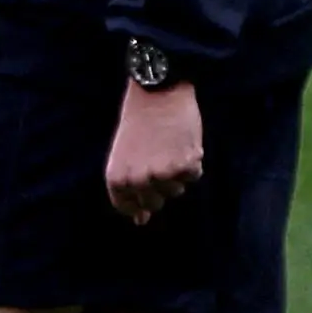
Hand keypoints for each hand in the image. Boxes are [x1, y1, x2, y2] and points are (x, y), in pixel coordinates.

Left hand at [105, 79, 204, 224]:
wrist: (158, 92)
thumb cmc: (139, 120)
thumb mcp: (124, 154)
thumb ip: (129, 187)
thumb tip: (141, 221)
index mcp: (117, 178)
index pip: (127, 206)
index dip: (139, 203)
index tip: (146, 191)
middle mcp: (138, 181)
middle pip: (155, 202)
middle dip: (160, 185)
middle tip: (159, 157)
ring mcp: (162, 175)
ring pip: (176, 190)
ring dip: (177, 173)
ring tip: (169, 146)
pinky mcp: (185, 166)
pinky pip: (194, 176)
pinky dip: (192, 162)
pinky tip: (183, 142)